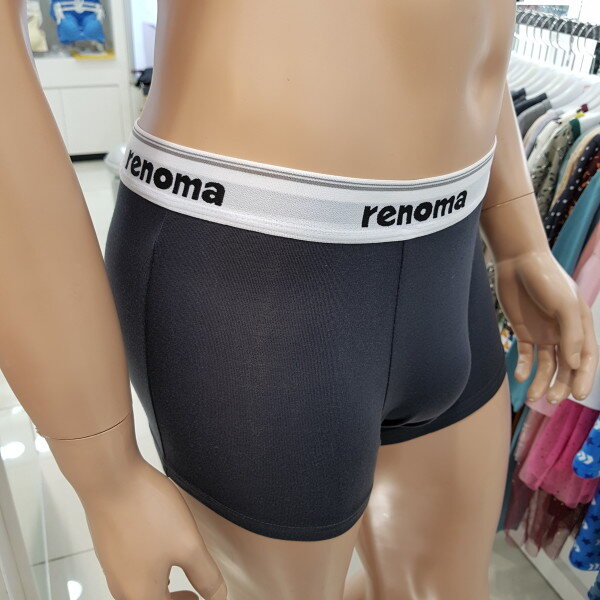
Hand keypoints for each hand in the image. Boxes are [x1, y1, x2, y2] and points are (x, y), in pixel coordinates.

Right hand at [79, 460, 226, 599]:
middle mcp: (121, 585)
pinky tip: (157, 553)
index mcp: (141, 593)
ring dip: (159, 587)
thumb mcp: (188, 545)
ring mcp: (112, 564)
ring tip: (176, 578)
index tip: (199, 598)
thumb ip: (205, 575)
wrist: (109, 477)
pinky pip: (129, 569)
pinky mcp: (108, 545)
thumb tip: (217, 596)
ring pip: (138, 587)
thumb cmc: (143, 508)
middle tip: (191, 595)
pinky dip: (147, 571)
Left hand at [495, 250, 597, 403]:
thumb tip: (575, 364)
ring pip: (547, 364)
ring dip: (542, 381)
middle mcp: (564, 332)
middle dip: (561, 384)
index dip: (583, 377)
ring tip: (534, 397)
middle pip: (567, 365)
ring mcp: (544, 332)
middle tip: (553, 400)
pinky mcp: (524, 330)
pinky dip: (524, 366)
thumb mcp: (563, 304)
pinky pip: (527, 354)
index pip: (587, 358)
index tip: (576, 395)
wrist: (517, 261)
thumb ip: (570, 334)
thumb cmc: (546, 279)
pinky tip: (520, 376)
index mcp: (581, 325)